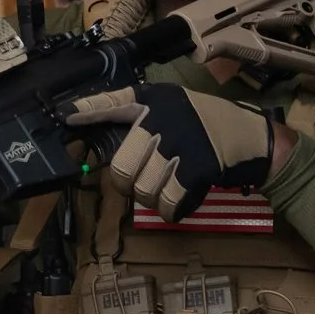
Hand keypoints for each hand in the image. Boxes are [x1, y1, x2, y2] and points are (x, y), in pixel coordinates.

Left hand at [61, 83, 274, 222]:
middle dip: (127, 184)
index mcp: (153, 101)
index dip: (87, 111)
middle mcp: (162, 119)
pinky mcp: (197, 168)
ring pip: (143, 191)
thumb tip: (96, 143)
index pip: (113, 102)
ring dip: (152, 200)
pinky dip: (172, 212)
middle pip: (121, 167)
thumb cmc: (204, 124)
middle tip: (141, 181)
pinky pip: (168, 204)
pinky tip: (180, 203)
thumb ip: (138, 120)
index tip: (65, 118)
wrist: (249, 137)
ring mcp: (180, 144)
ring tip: (165, 189)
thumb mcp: (171, 109)